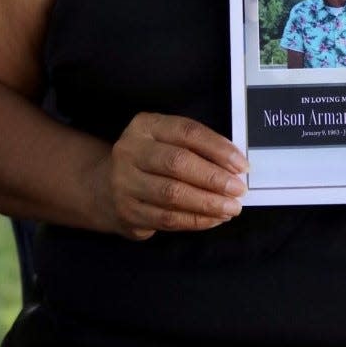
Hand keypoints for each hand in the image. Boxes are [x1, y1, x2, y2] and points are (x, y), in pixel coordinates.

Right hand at [95, 113, 248, 238]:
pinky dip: (195, 220)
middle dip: (213, 178)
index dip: (218, 148)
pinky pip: (167, 219)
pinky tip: (213, 219)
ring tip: (231, 208)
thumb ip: (195, 147)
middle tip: (238, 190)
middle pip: (178, 163)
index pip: (187, 132)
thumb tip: (235, 166)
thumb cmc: (150, 160)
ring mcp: (124, 183)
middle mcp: (130, 151)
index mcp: (145, 126)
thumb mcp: (165, 140)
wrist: (103, 188)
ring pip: (172, 195)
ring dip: (208, 203)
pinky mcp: (127, 212)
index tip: (242, 164)